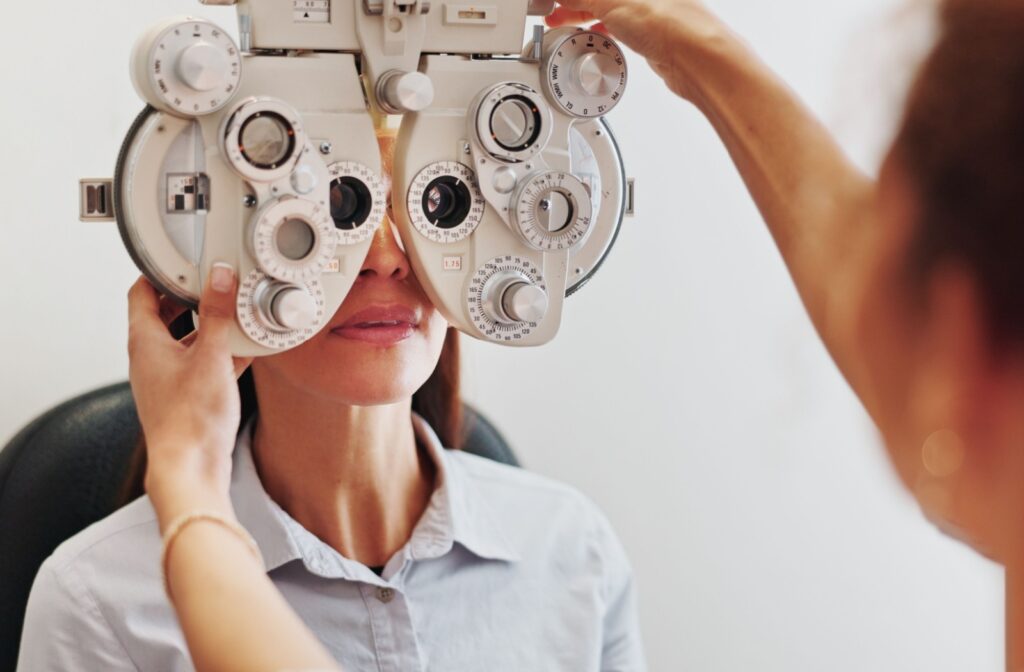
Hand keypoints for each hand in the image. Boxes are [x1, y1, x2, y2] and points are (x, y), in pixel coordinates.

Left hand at [127, 264, 252, 517]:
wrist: (191, 467)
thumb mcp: (212, 356)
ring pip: (185, 339)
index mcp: (145, 342)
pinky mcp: (185, 395)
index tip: (184, 261)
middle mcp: (150, 359)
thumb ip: (218, 314)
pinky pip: (200, 363)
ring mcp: (166, 378)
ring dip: (209, 326)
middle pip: (164, 314)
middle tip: (215, 283)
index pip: (141, 293)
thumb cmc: (190, 420)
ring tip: (235, 315)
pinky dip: (219, 352)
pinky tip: (245, 351)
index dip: (159, 273)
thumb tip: (219, 279)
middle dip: (190, 297)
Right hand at [547, 0, 732, 101]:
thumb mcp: (610, 2)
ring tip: (561, 23)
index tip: (547, 1)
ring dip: (582, 14)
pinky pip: (616, 24)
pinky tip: (591, 34)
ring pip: (605, 6)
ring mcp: (646, 9)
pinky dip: (600, 27)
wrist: (698, 58)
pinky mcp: (649, 31)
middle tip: (548, 9)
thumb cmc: (670, 24)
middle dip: (571, 2)